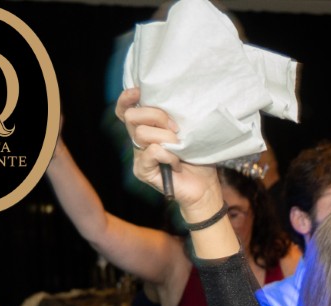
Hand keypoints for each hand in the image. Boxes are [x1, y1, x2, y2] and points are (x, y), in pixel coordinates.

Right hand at [115, 87, 219, 213]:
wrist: (205, 188)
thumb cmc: (199, 159)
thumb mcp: (189, 132)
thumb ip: (175, 117)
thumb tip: (174, 98)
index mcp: (147, 128)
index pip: (125, 110)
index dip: (127, 98)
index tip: (140, 91)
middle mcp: (138, 141)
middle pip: (131, 116)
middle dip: (156, 116)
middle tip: (176, 128)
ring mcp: (139, 156)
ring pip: (142, 133)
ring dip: (166, 137)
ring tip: (180, 147)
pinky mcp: (142, 171)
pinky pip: (152, 152)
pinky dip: (169, 155)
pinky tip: (178, 163)